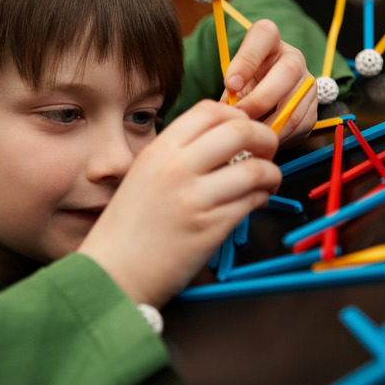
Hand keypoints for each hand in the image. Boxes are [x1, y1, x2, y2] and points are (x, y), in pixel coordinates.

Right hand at [78, 101, 280, 307]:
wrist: (112, 273)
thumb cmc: (129, 228)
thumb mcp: (143, 176)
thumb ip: (178, 155)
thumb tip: (225, 141)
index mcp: (159, 151)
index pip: (210, 110)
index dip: (237, 116)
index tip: (245, 130)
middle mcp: (176, 168)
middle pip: (240, 131)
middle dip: (265, 138)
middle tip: (267, 151)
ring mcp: (195, 199)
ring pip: (255, 169)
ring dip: (271, 173)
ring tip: (266, 182)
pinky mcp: (211, 228)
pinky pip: (252, 201)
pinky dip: (262, 198)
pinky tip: (255, 202)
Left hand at [223, 19, 317, 146]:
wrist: (268, 100)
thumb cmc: (247, 86)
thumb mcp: (235, 84)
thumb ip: (231, 93)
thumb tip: (222, 112)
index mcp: (270, 42)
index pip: (264, 34)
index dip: (247, 59)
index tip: (230, 84)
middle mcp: (294, 57)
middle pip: (288, 71)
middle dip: (261, 99)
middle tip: (240, 116)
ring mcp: (307, 82)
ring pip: (295, 103)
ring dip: (270, 123)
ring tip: (250, 133)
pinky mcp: (314, 106)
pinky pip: (300, 123)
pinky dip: (280, 134)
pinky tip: (264, 138)